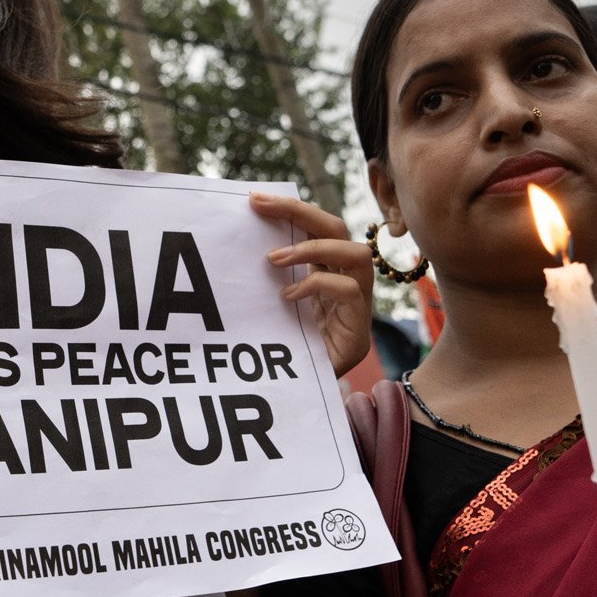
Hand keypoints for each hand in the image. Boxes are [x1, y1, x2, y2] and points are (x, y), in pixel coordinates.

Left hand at [249, 192, 372, 376]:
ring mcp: (358, 304)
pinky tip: (288, 296)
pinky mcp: (359, 330)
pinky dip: (318, 285)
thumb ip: (268, 279)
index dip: (290, 209)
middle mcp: (346, 281)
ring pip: (357, 254)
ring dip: (313, 249)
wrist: (304, 397)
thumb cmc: (286, 352)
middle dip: (301, 212)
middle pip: (338, 228)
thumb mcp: (272, 307)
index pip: (318, 226)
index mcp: (326, 272)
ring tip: (274, 259)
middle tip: (261, 208)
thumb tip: (237, 245)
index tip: (252, 199)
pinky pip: (349, 291)